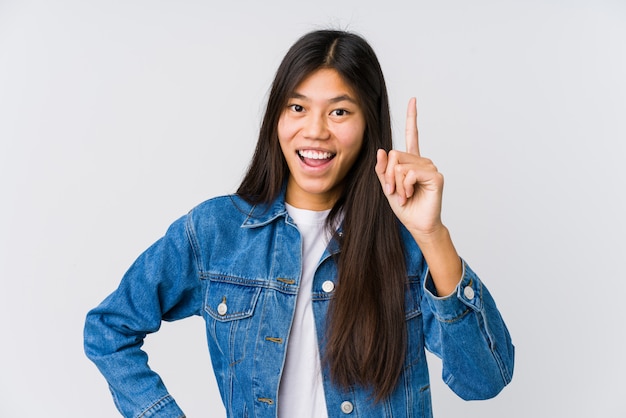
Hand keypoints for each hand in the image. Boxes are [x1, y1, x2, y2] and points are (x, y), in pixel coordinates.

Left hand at [375, 98, 443, 237]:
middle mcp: (422, 161)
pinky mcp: (435, 176)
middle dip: (389, 175)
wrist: (418, 225)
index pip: (412, 135)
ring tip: (404, 196)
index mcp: (411, 162)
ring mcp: (430, 168)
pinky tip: (409, 195)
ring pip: (401, 165)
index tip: (413, 100)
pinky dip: (405, 186)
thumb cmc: (405, 208)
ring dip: (397, 184)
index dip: (412, 118)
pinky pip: (410, 173)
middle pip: (395, 155)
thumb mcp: (387, 188)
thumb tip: (382, 151)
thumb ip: (383, 170)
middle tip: (393, 192)